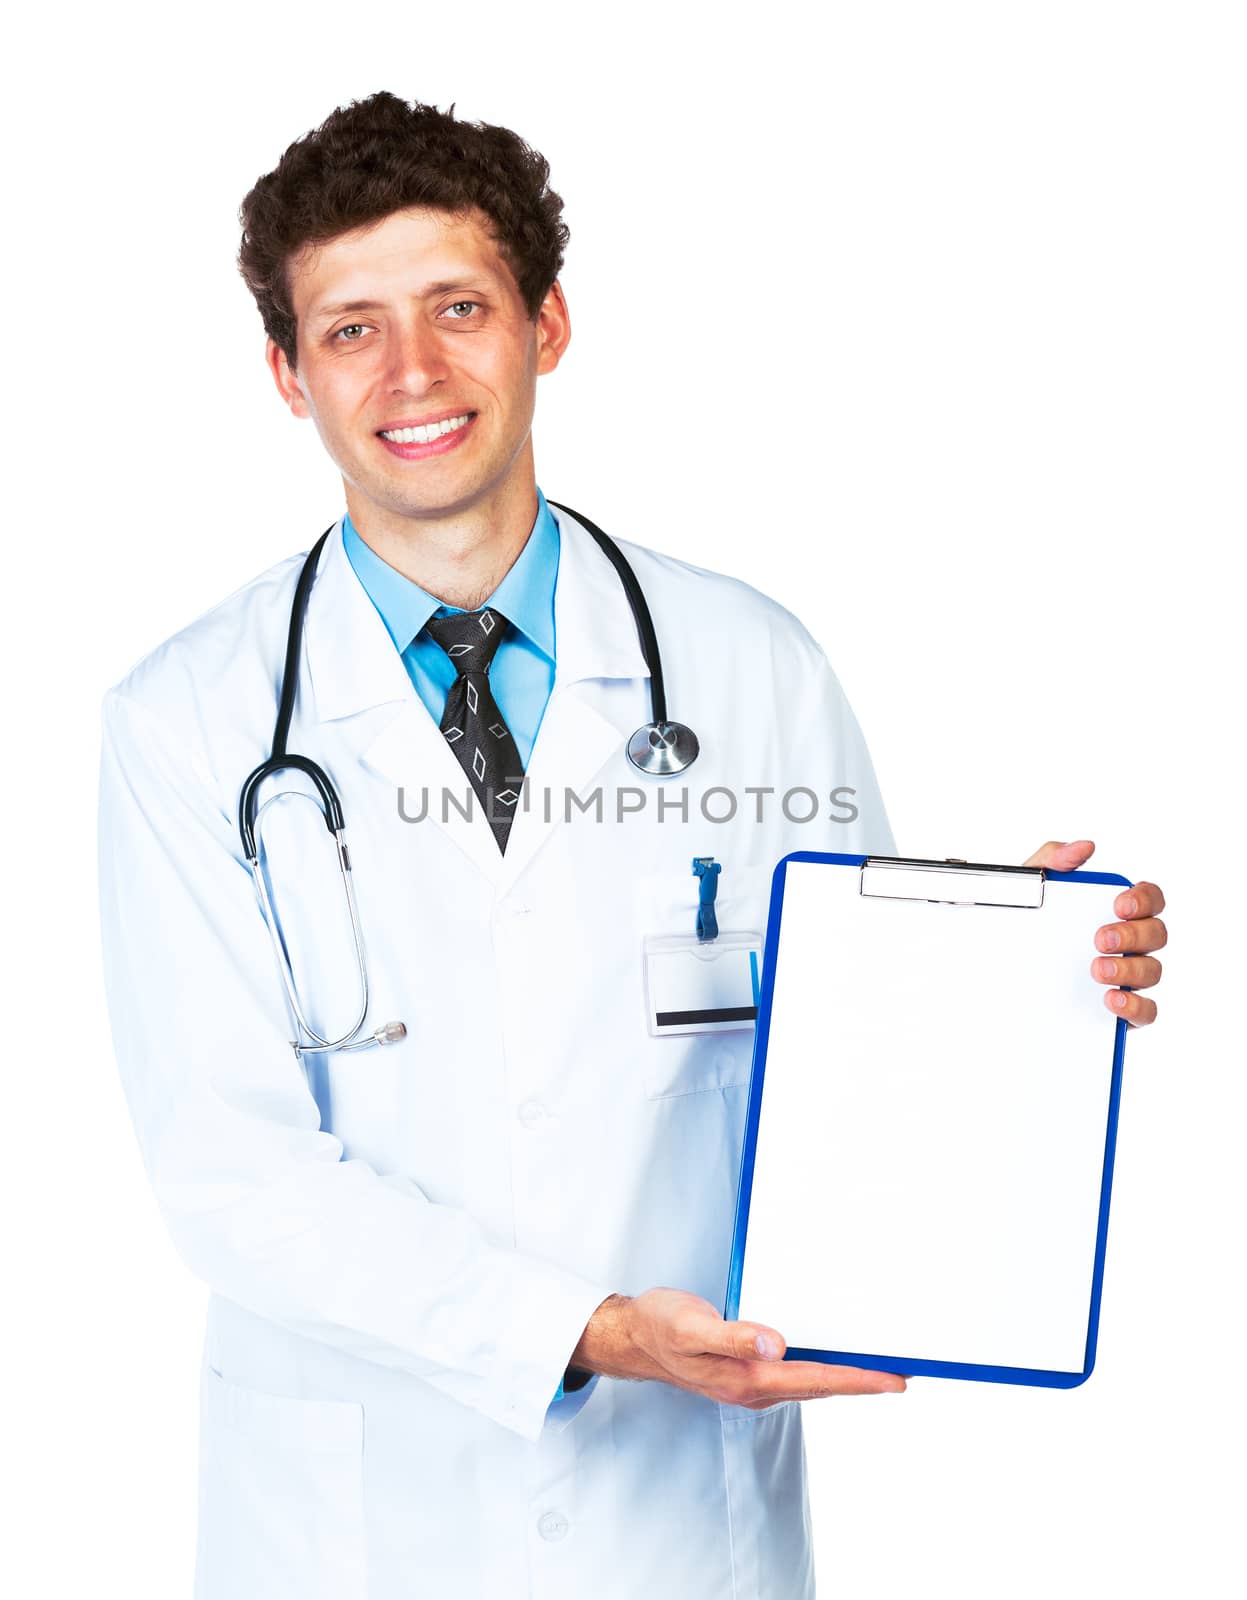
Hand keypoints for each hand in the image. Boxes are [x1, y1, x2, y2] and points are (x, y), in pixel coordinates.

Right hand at [571, 1289, 905, 1406]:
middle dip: (862, 1382)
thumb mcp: (692, 1326)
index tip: (894, 1380)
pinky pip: (794, 1375)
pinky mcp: (746, 1373)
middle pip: (821, 1386)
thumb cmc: (661, 1326)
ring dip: (845, 1378)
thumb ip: (734, 1336)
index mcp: (747, 1378)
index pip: (816, 1379)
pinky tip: (828, 1358)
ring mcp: (751, 1384)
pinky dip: (820, 1369)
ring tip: (878, 1370)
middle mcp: (754, 1387)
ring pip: (810, 1383)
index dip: (858, 1380)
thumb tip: (777, 1345)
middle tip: (902, 1376)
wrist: (634, 1336)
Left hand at [1023, 840, 1165, 1026]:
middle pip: (1156, 935)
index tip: (1119, 904)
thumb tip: (1084, 847)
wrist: (993, 963)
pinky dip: (1135, 1007)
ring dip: (1130, 970)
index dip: (1145, 899)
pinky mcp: (1118, 1008)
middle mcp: (1127, 943)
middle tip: (1099, 938)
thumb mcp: (1027, 887)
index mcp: (1114, 911)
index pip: (1150, 899)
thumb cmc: (1023, 920)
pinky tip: (1111, 999)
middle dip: (1133, 935)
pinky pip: (1145, 1012)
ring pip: (1153, 972)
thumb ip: (1053, 860)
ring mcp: (1126, 976)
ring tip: (1096, 969)